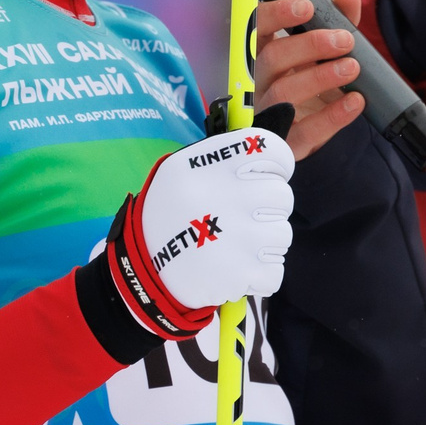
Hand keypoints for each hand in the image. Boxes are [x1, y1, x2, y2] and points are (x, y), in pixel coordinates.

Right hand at [104, 127, 295, 337]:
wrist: (144, 267)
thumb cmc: (173, 213)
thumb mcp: (183, 170)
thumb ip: (227, 158)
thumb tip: (275, 163)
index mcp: (208, 164)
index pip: (271, 149)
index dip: (277, 166)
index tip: (267, 177)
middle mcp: (223, 195)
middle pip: (281, 196)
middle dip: (268, 210)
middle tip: (243, 219)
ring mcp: (235, 237)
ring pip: (282, 235)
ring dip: (264, 244)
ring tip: (235, 245)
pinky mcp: (240, 273)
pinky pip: (275, 271)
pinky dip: (260, 275)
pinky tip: (236, 268)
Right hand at [253, 0, 367, 158]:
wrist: (309, 131)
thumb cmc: (308, 82)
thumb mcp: (321, 52)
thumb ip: (334, 23)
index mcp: (260, 53)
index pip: (255, 28)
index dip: (276, 15)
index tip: (307, 7)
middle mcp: (256, 82)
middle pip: (270, 58)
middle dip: (309, 45)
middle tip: (344, 40)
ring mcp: (266, 113)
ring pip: (283, 92)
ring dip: (320, 77)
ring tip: (352, 67)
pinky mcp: (284, 143)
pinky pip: (304, 131)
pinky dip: (332, 117)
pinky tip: (355, 101)